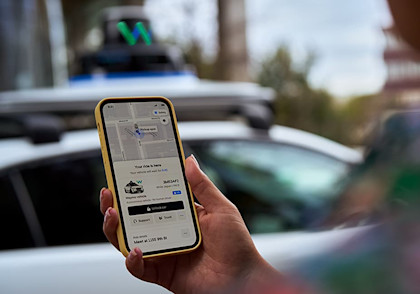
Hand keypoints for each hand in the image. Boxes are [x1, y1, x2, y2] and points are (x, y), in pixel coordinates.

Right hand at [100, 155, 280, 293]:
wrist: (243, 280)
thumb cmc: (237, 245)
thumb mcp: (221, 209)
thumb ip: (202, 186)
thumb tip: (189, 160)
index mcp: (179, 215)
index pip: (151, 198)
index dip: (135, 188)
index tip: (122, 173)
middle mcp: (167, 232)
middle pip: (132, 219)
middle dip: (115, 206)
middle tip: (109, 193)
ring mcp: (163, 252)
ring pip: (128, 241)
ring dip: (115, 229)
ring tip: (113, 215)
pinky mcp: (162, 273)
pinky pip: (139, 268)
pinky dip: (133, 260)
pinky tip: (135, 250)